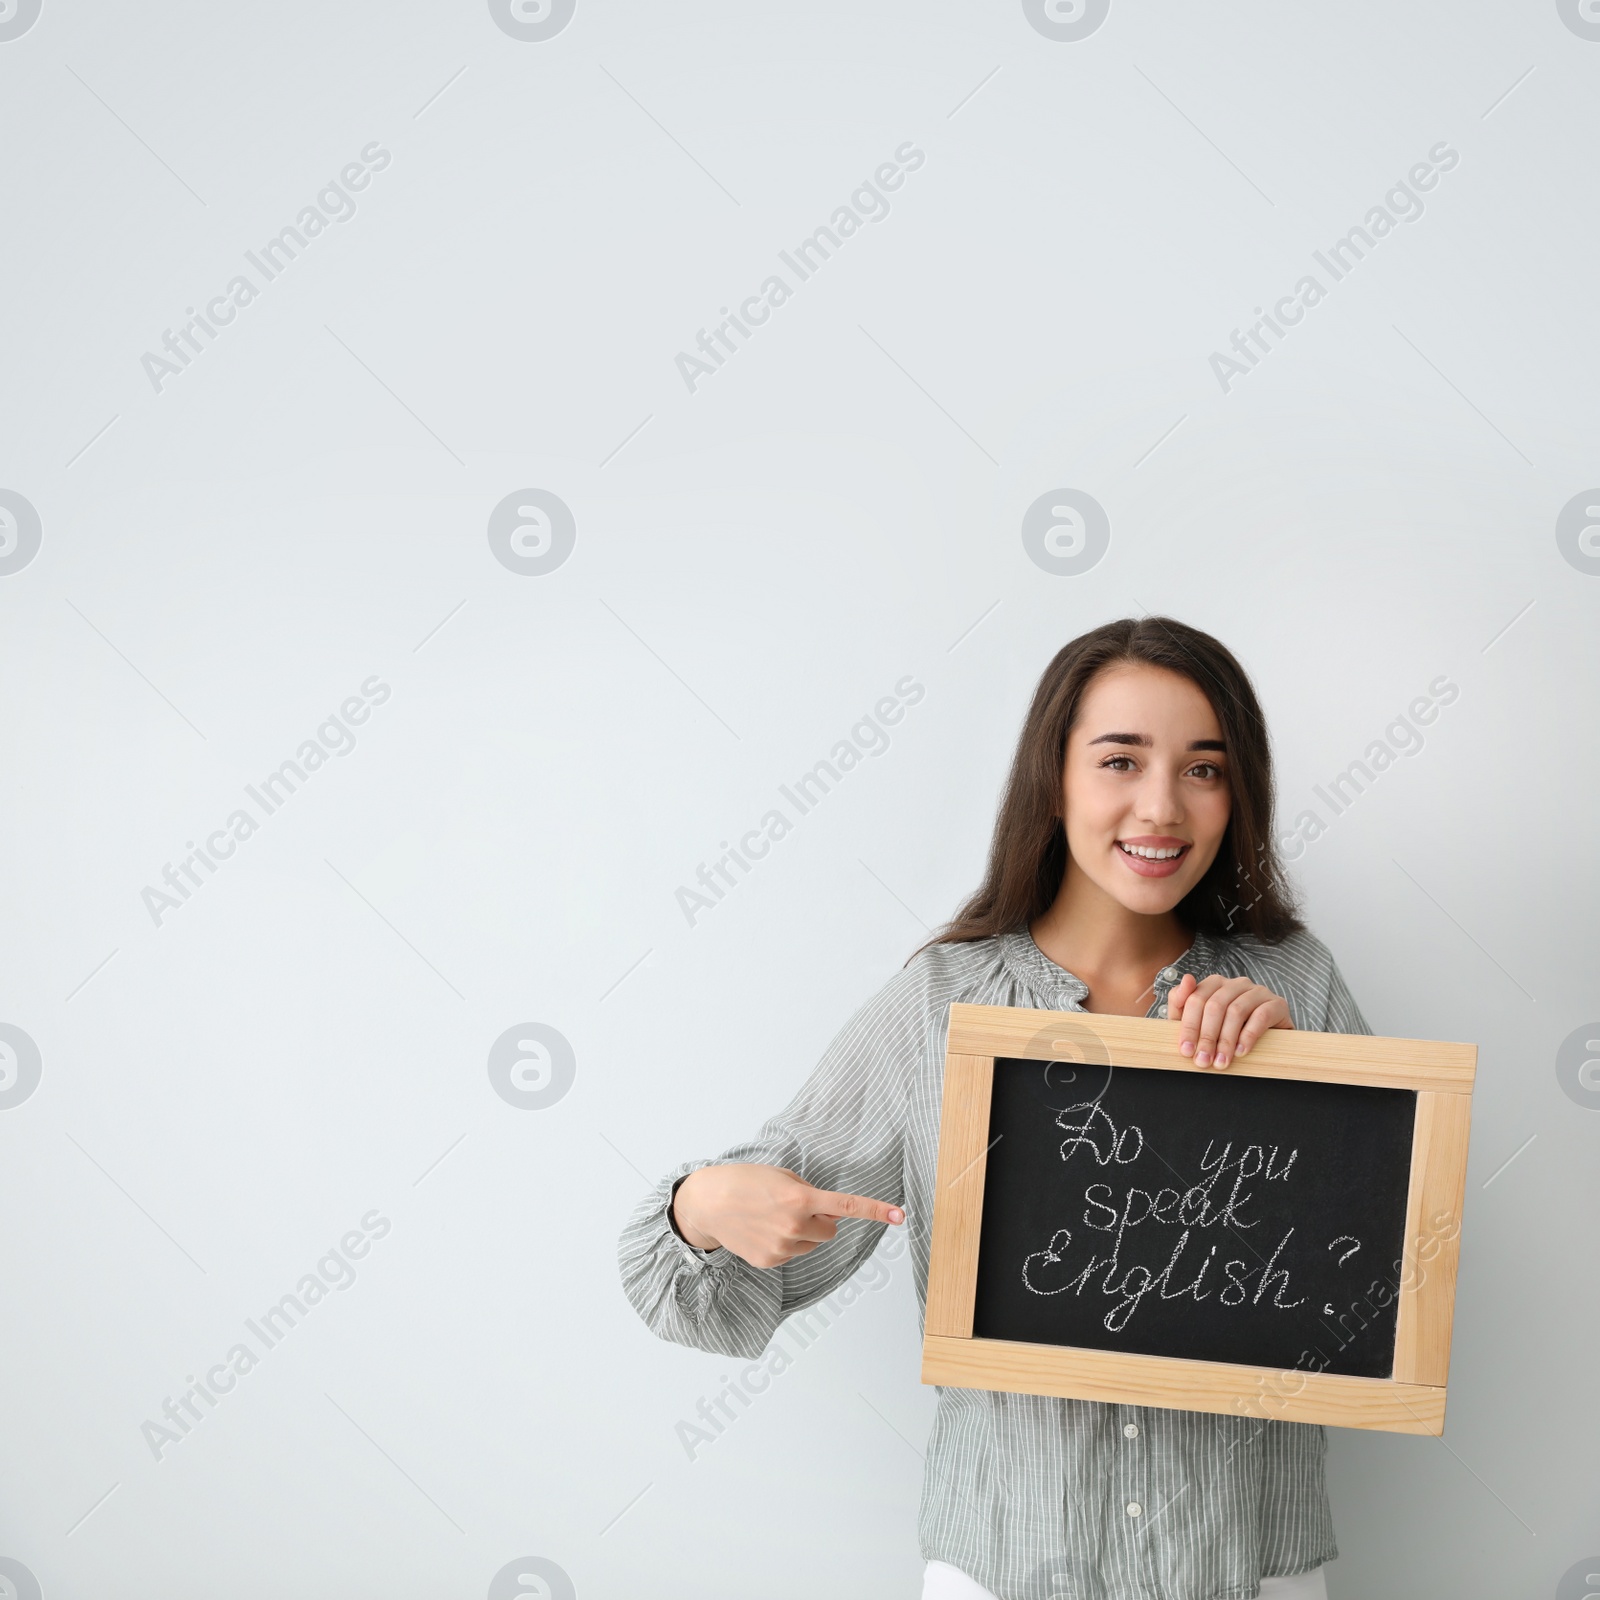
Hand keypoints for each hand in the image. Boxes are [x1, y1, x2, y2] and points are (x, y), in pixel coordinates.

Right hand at [672, 1162, 903, 1269]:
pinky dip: (784, 1243)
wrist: (709, 1202)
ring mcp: (782, 1247)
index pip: (847, 1207)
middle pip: (830, 1230)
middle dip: (821, 1219)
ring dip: (802, 1232)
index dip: (876, 1210)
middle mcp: (795, 1225)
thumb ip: (810, 1193)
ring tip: (773, 1217)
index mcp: (800, 1198)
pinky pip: (792, 1254)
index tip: (899, 1215)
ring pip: (812, 1244)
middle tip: (794, 1206)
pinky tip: (763, 1230)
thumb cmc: (745, 1181)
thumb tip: (830, 1213)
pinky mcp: (770, 1261)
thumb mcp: (782, 1175)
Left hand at [1165, 973, 1291, 1068]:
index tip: (1186, 1051)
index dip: (1189, 1026)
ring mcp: (1257, 991)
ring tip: (1221, 1062)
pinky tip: (1241, 1052)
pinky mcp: (1277, 1003)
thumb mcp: (1200, 1022)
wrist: (1269, 1041)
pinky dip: (1248, 1035)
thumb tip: (1185, 979)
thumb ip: (1182, 1004)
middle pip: (1214, 1005)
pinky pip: (1261, 1016)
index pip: (1196, 999)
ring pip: (1236, 1011)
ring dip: (1226, 1040)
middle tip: (1203, 1061)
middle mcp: (1236, 984)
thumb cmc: (1228, 1031)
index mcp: (1214, 984)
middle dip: (1206, 1036)